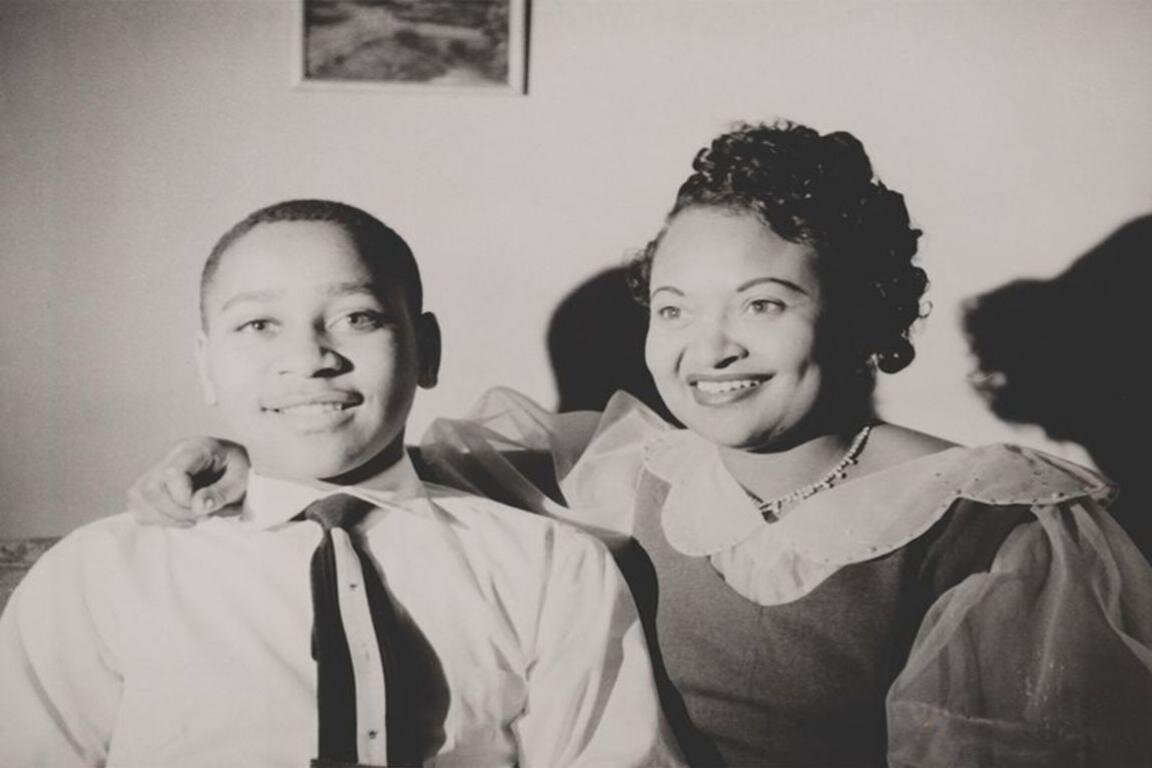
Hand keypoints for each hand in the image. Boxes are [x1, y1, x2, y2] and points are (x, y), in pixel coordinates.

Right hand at [127, 437, 249, 525]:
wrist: (233, 464)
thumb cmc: (237, 470)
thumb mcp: (240, 480)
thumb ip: (221, 493)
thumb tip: (197, 507)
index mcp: (195, 448)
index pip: (172, 473)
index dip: (183, 497)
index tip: (204, 508)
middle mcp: (172, 454)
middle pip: (150, 488)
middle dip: (174, 511)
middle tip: (199, 516)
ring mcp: (158, 466)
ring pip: (138, 497)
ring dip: (165, 516)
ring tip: (192, 517)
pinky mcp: (151, 481)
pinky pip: (138, 504)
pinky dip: (157, 517)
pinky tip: (179, 517)